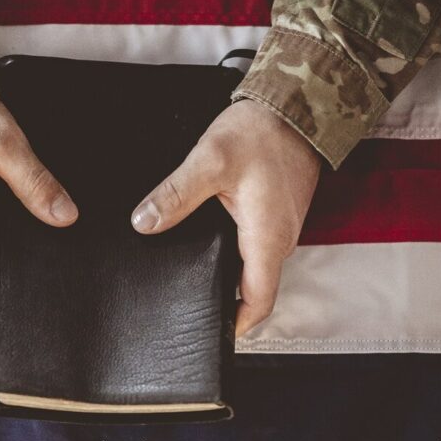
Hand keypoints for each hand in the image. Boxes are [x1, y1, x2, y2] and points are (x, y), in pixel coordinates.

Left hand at [131, 99, 321, 336]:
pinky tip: (204, 245)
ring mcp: (279, 228)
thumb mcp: (211, 161)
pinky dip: (232, 255)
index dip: (234, 327)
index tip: (205, 337)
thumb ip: (175, 195)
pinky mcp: (274, 213)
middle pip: (252, 290)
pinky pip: (254, 246)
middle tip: (183, 309)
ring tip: (186, 280)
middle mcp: (279, 241)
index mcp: (268, 240)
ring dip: (226, 278)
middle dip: (222, 304)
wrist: (296, 103)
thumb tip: (144, 223)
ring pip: (252, 268)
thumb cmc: (262, 132)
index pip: (257, 303)